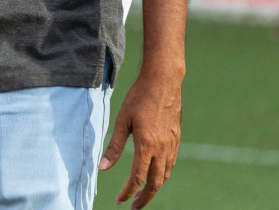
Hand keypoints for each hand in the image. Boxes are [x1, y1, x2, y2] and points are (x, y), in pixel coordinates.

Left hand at [100, 66, 182, 207]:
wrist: (163, 82)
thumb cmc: (138, 98)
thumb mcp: (121, 120)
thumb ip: (114, 146)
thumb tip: (102, 167)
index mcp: (146, 145)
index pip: (137, 177)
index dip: (128, 192)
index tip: (119, 201)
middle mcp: (162, 148)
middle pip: (155, 182)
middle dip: (144, 197)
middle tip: (134, 207)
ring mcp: (172, 144)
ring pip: (165, 174)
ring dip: (154, 187)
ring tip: (143, 193)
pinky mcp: (176, 138)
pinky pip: (171, 163)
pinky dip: (163, 174)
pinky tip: (155, 174)